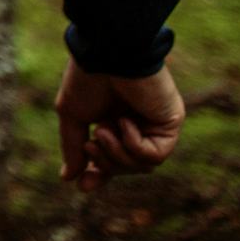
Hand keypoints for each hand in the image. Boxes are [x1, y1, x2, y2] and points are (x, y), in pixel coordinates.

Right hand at [55, 60, 183, 191]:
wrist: (107, 54)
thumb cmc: (86, 78)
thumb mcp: (72, 115)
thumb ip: (73, 147)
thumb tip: (68, 178)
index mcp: (114, 121)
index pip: (110, 158)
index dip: (98, 173)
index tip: (81, 186)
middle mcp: (137, 124)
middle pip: (126, 166)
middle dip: (106, 163)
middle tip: (90, 145)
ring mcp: (155, 125)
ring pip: (142, 165)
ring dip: (117, 154)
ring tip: (102, 130)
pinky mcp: (170, 123)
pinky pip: (155, 155)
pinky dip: (135, 145)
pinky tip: (124, 122)